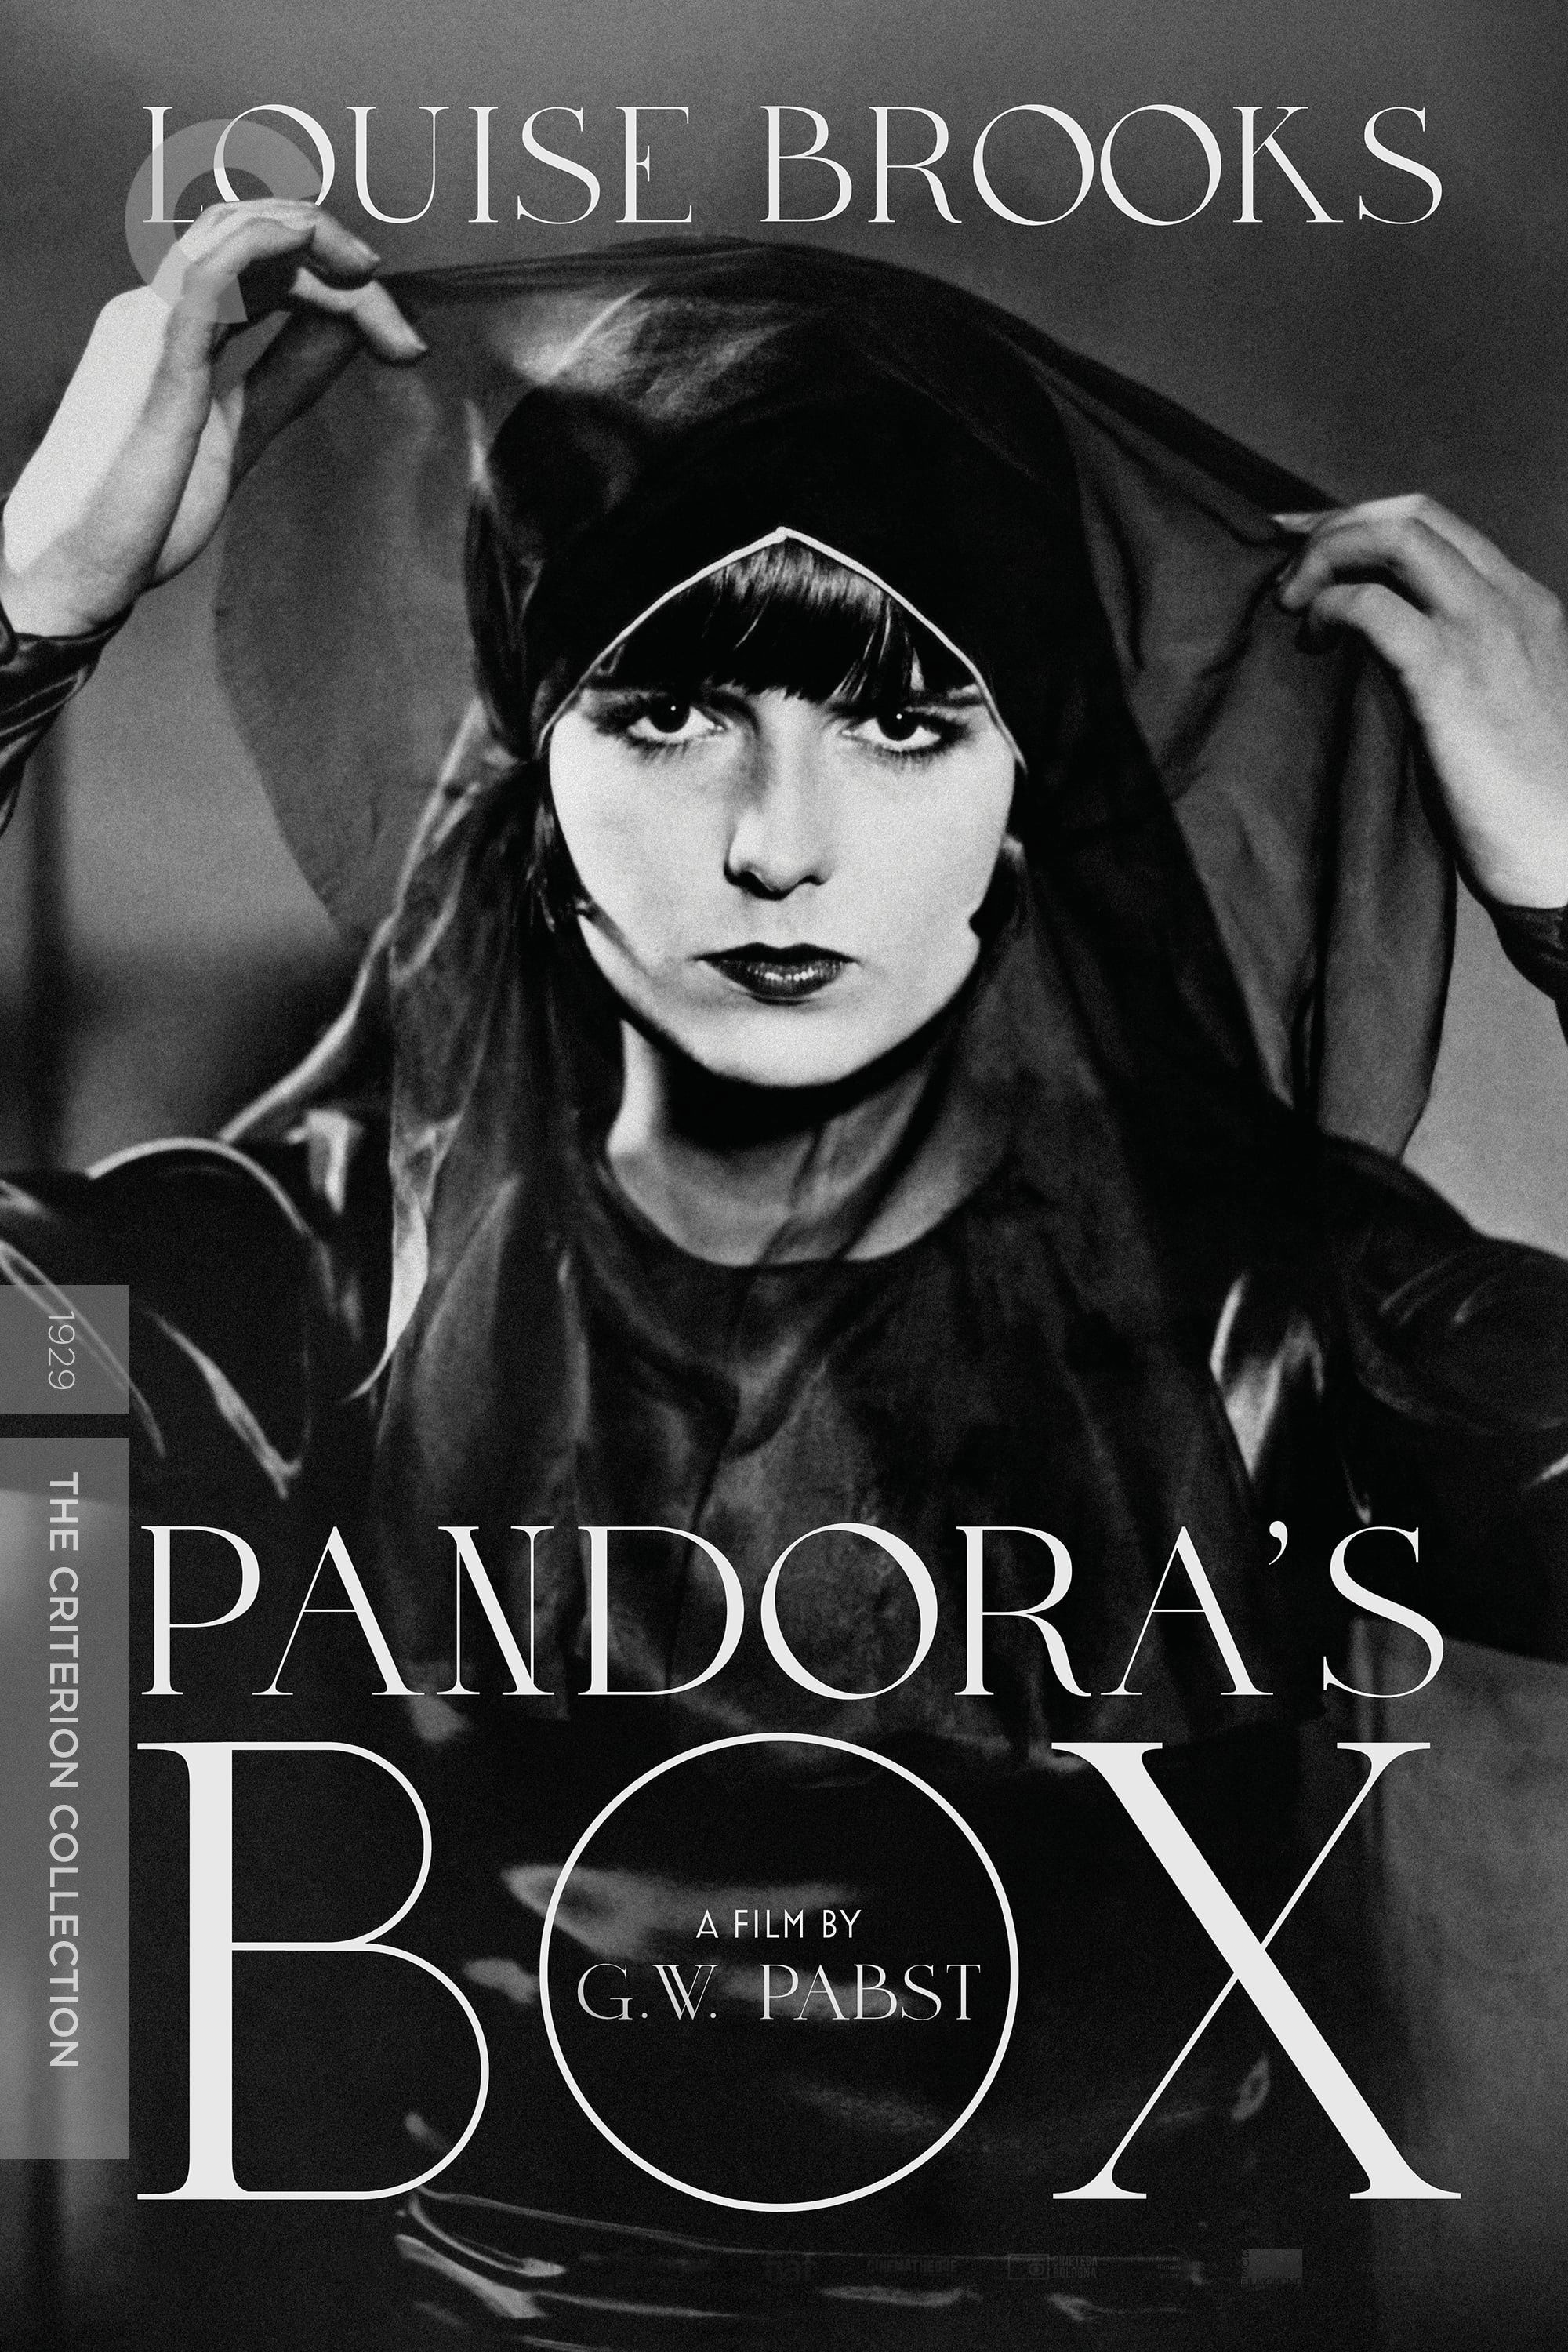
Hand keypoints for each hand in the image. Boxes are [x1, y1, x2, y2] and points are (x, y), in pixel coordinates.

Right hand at [0, 200, 425, 640]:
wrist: (78, 567)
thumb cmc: (142, 508)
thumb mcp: (237, 431)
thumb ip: (286, 380)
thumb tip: (346, 332)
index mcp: (178, 327)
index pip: (267, 268)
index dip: (343, 289)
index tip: (402, 339)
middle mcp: (160, 310)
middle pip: (262, 243)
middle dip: (346, 271)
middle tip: (405, 334)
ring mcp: (153, 327)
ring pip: (238, 237)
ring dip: (317, 244)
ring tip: (373, 279)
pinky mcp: (157, 360)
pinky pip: (210, 276)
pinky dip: (266, 248)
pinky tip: (315, 251)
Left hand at [1275, 495, 1567, 909]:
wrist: (1565, 852)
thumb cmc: (1524, 800)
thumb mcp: (1498, 707)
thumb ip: (1457, 666)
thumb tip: (1381, 658)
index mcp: (1522, 605)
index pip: (1438, 527)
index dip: (1362, 521)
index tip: (1307, 543)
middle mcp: (1507, 602)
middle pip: (1412, 514)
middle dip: (1335, 525)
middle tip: (1285, 570)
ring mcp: (1481, 631)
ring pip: (1394, 537)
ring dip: (1326, 554)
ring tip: (1291, 602)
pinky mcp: (1448, 676)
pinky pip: (1373, 607)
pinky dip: (1330, 606)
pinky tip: (1313, 638)